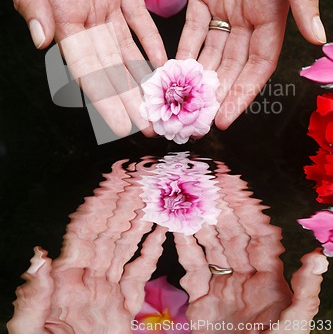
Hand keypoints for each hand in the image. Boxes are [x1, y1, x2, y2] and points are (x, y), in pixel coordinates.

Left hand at [7, 159, 165, 332]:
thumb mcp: (32, 333)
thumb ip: (34, 299)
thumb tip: (39, 257)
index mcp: (67, 280)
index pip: (86, 232)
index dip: (100, 205)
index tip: (114, 181)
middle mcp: (89, 279)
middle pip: (110, 232)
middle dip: (124, 204)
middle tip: (140, 180)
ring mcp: (107, 291)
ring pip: (126, 247)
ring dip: (139, 222)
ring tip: (152, 200)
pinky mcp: (123, 307)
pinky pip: (138, 273)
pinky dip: (150, 253)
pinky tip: (159, 235)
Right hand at [8, 0, 166, 136]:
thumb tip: (42, 41)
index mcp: (60, 11)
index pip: (85, 66)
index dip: (102, 98)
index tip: (120, 127)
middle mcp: (83, 12)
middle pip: (110, 65)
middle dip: (129, 96)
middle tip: (152, 125)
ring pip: (127, 48)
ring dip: (143, 75)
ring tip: (164, 101)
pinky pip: (140, 18)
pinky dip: (152, 39)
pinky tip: (165, 61)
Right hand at [174, 167, 327, 331]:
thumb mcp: (293, 323)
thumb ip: (304, 291)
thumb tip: (318, 258)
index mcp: (269, 277)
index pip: (257, 233)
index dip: (246, 208)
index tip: (234, 186)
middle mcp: (245, 275)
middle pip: (230, 234)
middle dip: (219, 208)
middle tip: (206, 184)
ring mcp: (222, 285)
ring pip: (210, 246)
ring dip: (200, 223)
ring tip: (189, 200)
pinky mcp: (202, 299)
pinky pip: (192, 267)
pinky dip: (184, 248)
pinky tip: (176, 229)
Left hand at [177, 0, 325, 128]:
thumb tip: (319, 37)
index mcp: (272, 9)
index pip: (258, 63)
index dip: (243, 92)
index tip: (224, 118)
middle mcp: (248, 11)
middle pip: (231, 63)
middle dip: (216, 92)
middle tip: (195, 120)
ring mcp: (224, 2)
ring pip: (210, 49)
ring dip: (197, 76)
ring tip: (178, 103)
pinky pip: (190, 26)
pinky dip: (182, 48)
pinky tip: (169, 69)